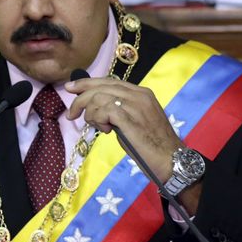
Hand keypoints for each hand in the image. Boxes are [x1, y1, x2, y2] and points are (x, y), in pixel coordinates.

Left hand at [65, 77, 180, 182]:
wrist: (170, 159)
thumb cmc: (152, 145)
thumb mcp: (135, 121)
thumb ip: (119, 110)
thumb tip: (95, 108)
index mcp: (141, 92)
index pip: (109, 81)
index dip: (87, 83)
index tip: (71, 88)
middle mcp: (138, 94)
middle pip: (101, 86)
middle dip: (81, 98)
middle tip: (71, 113)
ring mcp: (135, 105)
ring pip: (99, 98)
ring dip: (91, 114)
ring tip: (98, 127)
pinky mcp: (129, 118)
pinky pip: (103, 110)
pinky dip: (98, 119)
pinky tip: (105, 130)